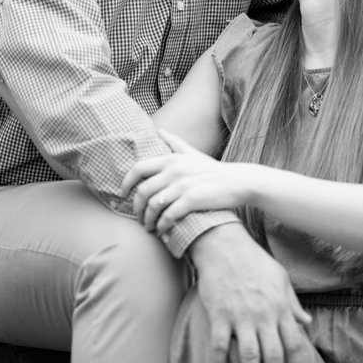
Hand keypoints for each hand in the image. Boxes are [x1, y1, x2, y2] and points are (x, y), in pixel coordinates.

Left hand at [121, 130, 256, 233]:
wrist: (240, 182)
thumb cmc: (214, 170)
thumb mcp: (193, 153)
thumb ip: (175, 142)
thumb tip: (160, 130)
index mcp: (171, 159)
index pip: (138, 169)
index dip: (126, 183)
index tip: (122, 195)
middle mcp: (174, 170)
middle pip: (143, 191)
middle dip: (137, 208)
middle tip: (138, 219)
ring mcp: (183, 185)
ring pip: (154, 205)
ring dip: (148, 220)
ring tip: (149, 228)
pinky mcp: (193, 199)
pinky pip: (169, 215)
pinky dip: (162, 225)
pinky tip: (162, 231)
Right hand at [190, 224, 311, 362]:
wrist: (223, 244)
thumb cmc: (253, 259)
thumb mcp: (280, 277)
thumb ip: (292, 302)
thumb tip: (306, 321)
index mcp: (280, 308)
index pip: (295, 345)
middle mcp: (263, 315)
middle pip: (274, 355)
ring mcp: (240, 316)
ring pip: (249, 355)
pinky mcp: (219, 314)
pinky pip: (219, 345)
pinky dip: (219, 361)